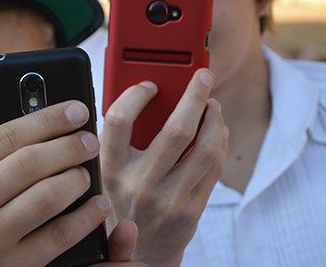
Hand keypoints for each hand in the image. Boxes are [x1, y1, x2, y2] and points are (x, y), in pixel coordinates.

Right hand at [0, 82, 112, 266]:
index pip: (5, 135)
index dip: (46, 118)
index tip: (76, 109)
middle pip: (29, 163)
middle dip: (68, 146)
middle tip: (90, 139)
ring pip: (46, 198)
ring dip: (76, 179)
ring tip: (86, 170)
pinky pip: (58, 238)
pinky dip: (84, 218)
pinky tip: (97, 205)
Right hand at [100, 69, 228, 266]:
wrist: (137, 256)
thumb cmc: (120, 206)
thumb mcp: (106, 173)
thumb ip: (116, 142)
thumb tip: (145, 98)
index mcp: (109, 169)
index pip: (118, 120)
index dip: (135, 95)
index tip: (149, 84)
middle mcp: (138, 185)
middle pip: (176, 130)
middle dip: (194, 96)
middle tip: (203, 77)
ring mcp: (168, 200)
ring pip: (205, 149)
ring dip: (214, 119)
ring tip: (212, 105)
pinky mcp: (191, 212)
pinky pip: (214, 169)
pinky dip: (220, 143)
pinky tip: (217, 131)